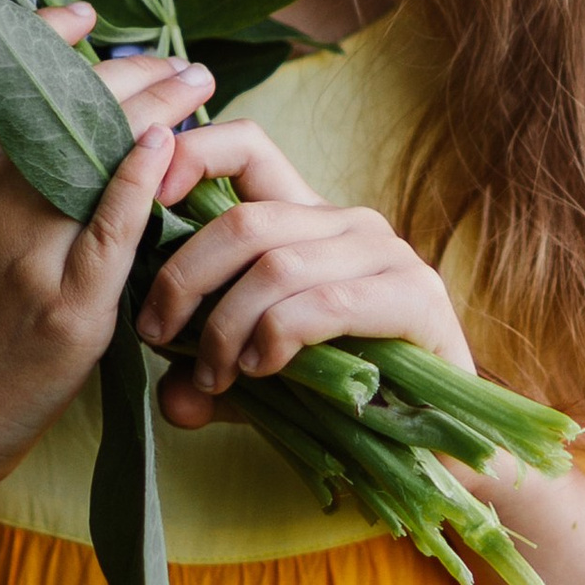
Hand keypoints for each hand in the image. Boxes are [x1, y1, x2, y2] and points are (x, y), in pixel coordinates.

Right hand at [0, 4, 213, 512]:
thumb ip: (8, 183)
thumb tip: (75, 129)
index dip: (38, 36)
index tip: (82, 10)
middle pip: (62, 108)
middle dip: (128, 70)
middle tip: (180, 59)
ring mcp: (30, 253)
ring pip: (94, 155)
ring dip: (156, 108)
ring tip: (200, 84)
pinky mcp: (69, 304)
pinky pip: (111, 229)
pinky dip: (139, 182)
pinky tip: (170, 147)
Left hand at [138, 113, 473, 429]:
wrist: (434, 437)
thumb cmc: (344, 397)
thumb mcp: (256, 381)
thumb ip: (209, 380)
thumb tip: (171, 400)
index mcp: (305, 220)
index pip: (248, 147)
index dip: (194, 153)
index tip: (149, 196)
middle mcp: (346, 222)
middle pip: (245, 219)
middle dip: (184, 278)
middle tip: (157, 335)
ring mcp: (386, 253)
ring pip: (275, 265)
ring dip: (226, 327)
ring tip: (214, 375)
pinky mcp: (414, 295)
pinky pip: (325, 301)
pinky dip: (279, 335)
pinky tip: (263, 369)